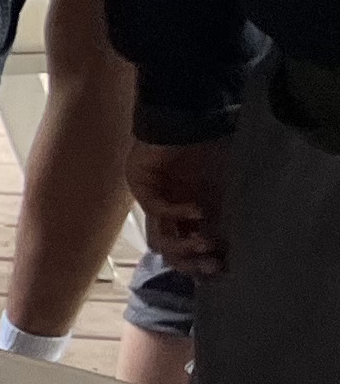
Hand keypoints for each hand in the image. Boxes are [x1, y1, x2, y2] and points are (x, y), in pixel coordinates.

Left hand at [129, 135, 233, 277]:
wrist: (193, 114)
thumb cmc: (215, 148)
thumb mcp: (229, 189)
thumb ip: (229, 216)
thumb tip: (241, 248)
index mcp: (191, 213)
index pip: (191, 250)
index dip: (205, 263)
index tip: (226, 269)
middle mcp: (171, 211)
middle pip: (172, 251)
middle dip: (193, 263)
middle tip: (214, 265)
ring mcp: (154, 198)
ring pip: (160, 238)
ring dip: (183, 246)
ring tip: (206, 243)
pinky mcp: (142, 183)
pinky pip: (157, 208)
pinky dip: (179, 213)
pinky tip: (199, 210)